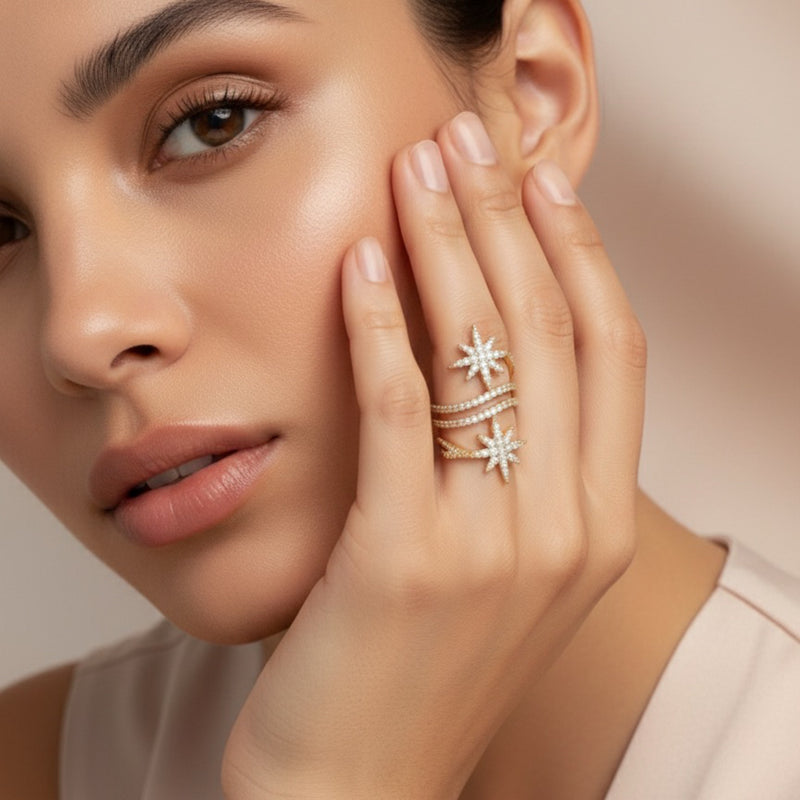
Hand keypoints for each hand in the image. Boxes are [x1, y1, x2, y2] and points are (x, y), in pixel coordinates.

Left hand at [221, 112, 645, 798]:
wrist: (360, 791)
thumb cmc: (423, 672)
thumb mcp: (503, 571)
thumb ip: (519, 474)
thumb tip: (496, 357)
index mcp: (597, 526)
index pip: (613, 353)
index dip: (581, 253)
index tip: (543, 181)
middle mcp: (563, 529)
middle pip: (549, 331)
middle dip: (507, 219)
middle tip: (469, 141)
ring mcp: (490, 547)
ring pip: (482, 355)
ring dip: (447, 244)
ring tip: (416, 170)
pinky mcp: (403, 558)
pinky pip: (396, 409)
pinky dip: (380, 323)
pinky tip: (363, 260)